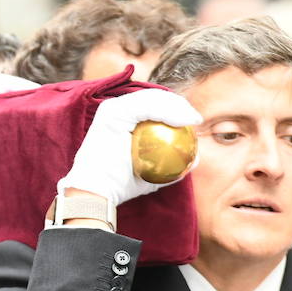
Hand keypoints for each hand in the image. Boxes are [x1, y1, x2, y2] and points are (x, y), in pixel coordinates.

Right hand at [57, 89, 201, 206]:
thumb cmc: (120, 186)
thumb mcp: (151, 174)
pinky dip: (168, 111)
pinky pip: (146, 107)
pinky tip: (184, 121)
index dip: (177, 108)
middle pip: (153, 98)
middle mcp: (115, 109)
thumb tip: (195, 158)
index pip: (154, 105)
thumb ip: (172, 166)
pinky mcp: (112, 113)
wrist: (96, 192)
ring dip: (177, 106)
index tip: (194, 123)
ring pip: (151, 98)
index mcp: (121, 118)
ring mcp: (112, 109)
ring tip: (192, 120)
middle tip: (195, 120)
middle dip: (179, 104)